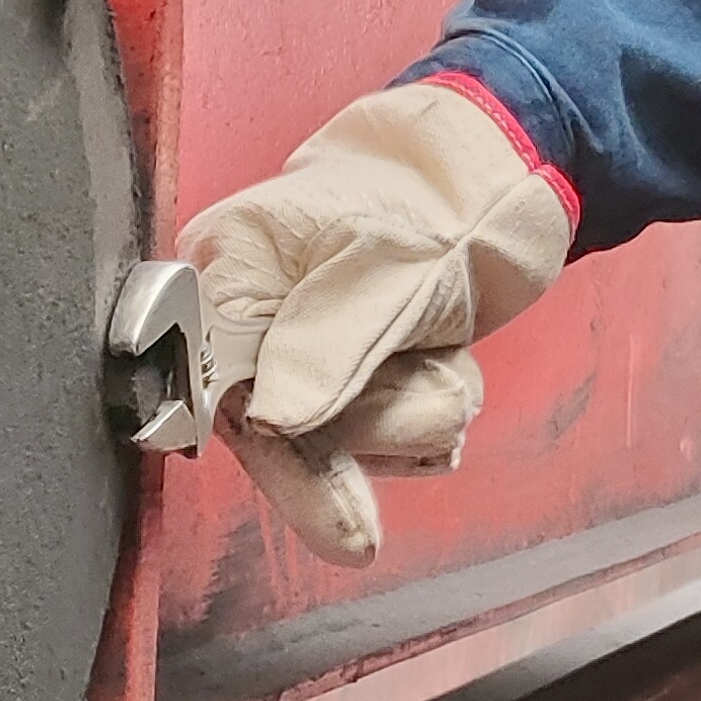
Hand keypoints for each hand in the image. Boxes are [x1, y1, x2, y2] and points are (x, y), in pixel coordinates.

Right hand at [184, 76, 575, 563]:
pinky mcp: (348, 390)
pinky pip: (387, 446)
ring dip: (415, 410)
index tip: (332, 515)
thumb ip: (328, 346)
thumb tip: (271, 419)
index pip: (208, 384)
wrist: (492, 185)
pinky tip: (444, 364)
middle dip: (376, 419)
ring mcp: (298, 363)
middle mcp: (249, 325)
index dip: (269, 440)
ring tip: (442, 348)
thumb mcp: (389, 269)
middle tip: (437, 381)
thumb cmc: (430, 203)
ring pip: (347, 447)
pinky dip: (430, 414)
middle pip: (284, 433)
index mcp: (227, 272)